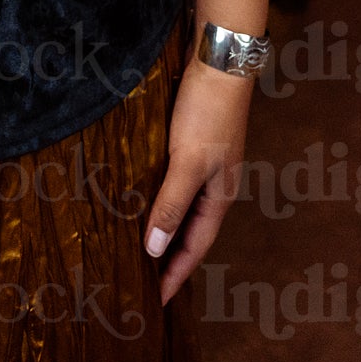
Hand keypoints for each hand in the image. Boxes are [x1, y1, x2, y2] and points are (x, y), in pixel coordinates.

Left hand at [143, 60, 252, 301]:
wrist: (219, 60)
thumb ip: (172, 204)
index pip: (194, 247)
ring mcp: (207, 163)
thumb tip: (154, 250)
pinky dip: (162, 197)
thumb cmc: (207, 112)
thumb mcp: (188, 162)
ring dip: (165, 226)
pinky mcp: (194, 142)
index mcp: (219, 196)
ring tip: (141, 246)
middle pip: (191, 231)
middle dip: (171, 257)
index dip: (175, 273)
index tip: (156, 301)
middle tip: (145, 281)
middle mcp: (216, 184)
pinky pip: (176, 182)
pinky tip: (145, 196)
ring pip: (183, 206)